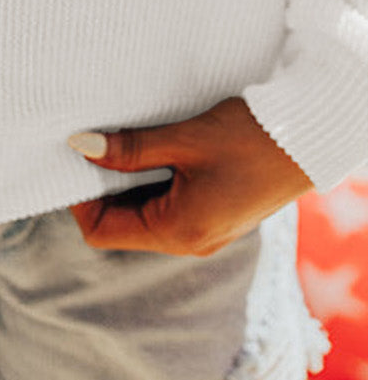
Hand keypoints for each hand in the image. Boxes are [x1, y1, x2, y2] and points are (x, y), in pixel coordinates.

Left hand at [66, 95, 314, 255]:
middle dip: (101, 184)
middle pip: (121, 223)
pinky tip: (149, 146)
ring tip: (121, 138)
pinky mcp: (214, 213)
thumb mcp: (183, 140)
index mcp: (178, 232)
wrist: (307, 138)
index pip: (103, 232)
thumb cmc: (248, 138)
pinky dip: (151, 178)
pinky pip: (166, 203)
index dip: (79, 198)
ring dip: (127, 178)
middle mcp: (189, 241)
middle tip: (91, 140)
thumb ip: (129, 149)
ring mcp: (203, 229)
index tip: (72, 156)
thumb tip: (78, 145)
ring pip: (143, 211)